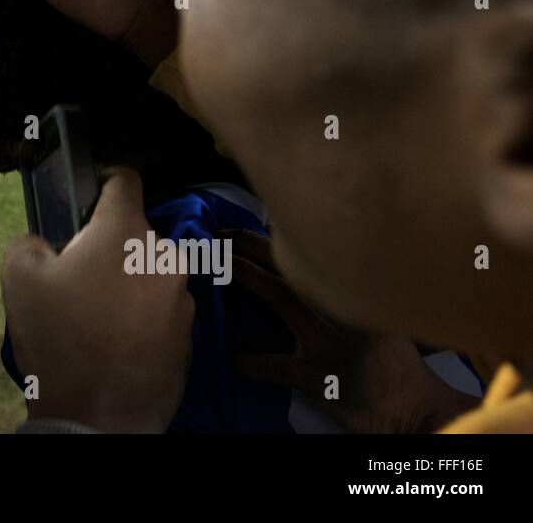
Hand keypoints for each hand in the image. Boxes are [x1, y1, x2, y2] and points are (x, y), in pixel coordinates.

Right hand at [1, 167, 193, 431]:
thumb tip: (45, 244)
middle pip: (135, 236)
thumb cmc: (59, 339)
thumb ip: (29, 241)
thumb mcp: (19, 278)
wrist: (98, 417)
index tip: (90, 195)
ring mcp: (182, 298)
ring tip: (98, 317)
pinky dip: (142, 318)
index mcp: (124, 233)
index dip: (103, 181)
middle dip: (110, 248)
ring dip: (128, 284)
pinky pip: (161, 311)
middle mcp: (164, 256)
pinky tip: (117, 342)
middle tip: (79, 278)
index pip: (123, 181)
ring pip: (150, 274)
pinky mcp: (191, 336)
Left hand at [225, 228, 477, 432]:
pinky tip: (234, 358)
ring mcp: (327, 340)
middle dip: (252, 245)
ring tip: (219, 269)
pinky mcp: (315, 375)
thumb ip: (349, 288)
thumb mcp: (379, 313)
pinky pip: (272, 365)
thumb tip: (310, 258)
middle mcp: (342, 307)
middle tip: (220, 237)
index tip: (248, 225)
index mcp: (358, 289)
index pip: (312, 251)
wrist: (411, 408)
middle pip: (292, 264)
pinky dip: (251, 361)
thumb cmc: (393, 360)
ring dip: (249, 278)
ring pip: (282, 299)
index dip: (276, 235)